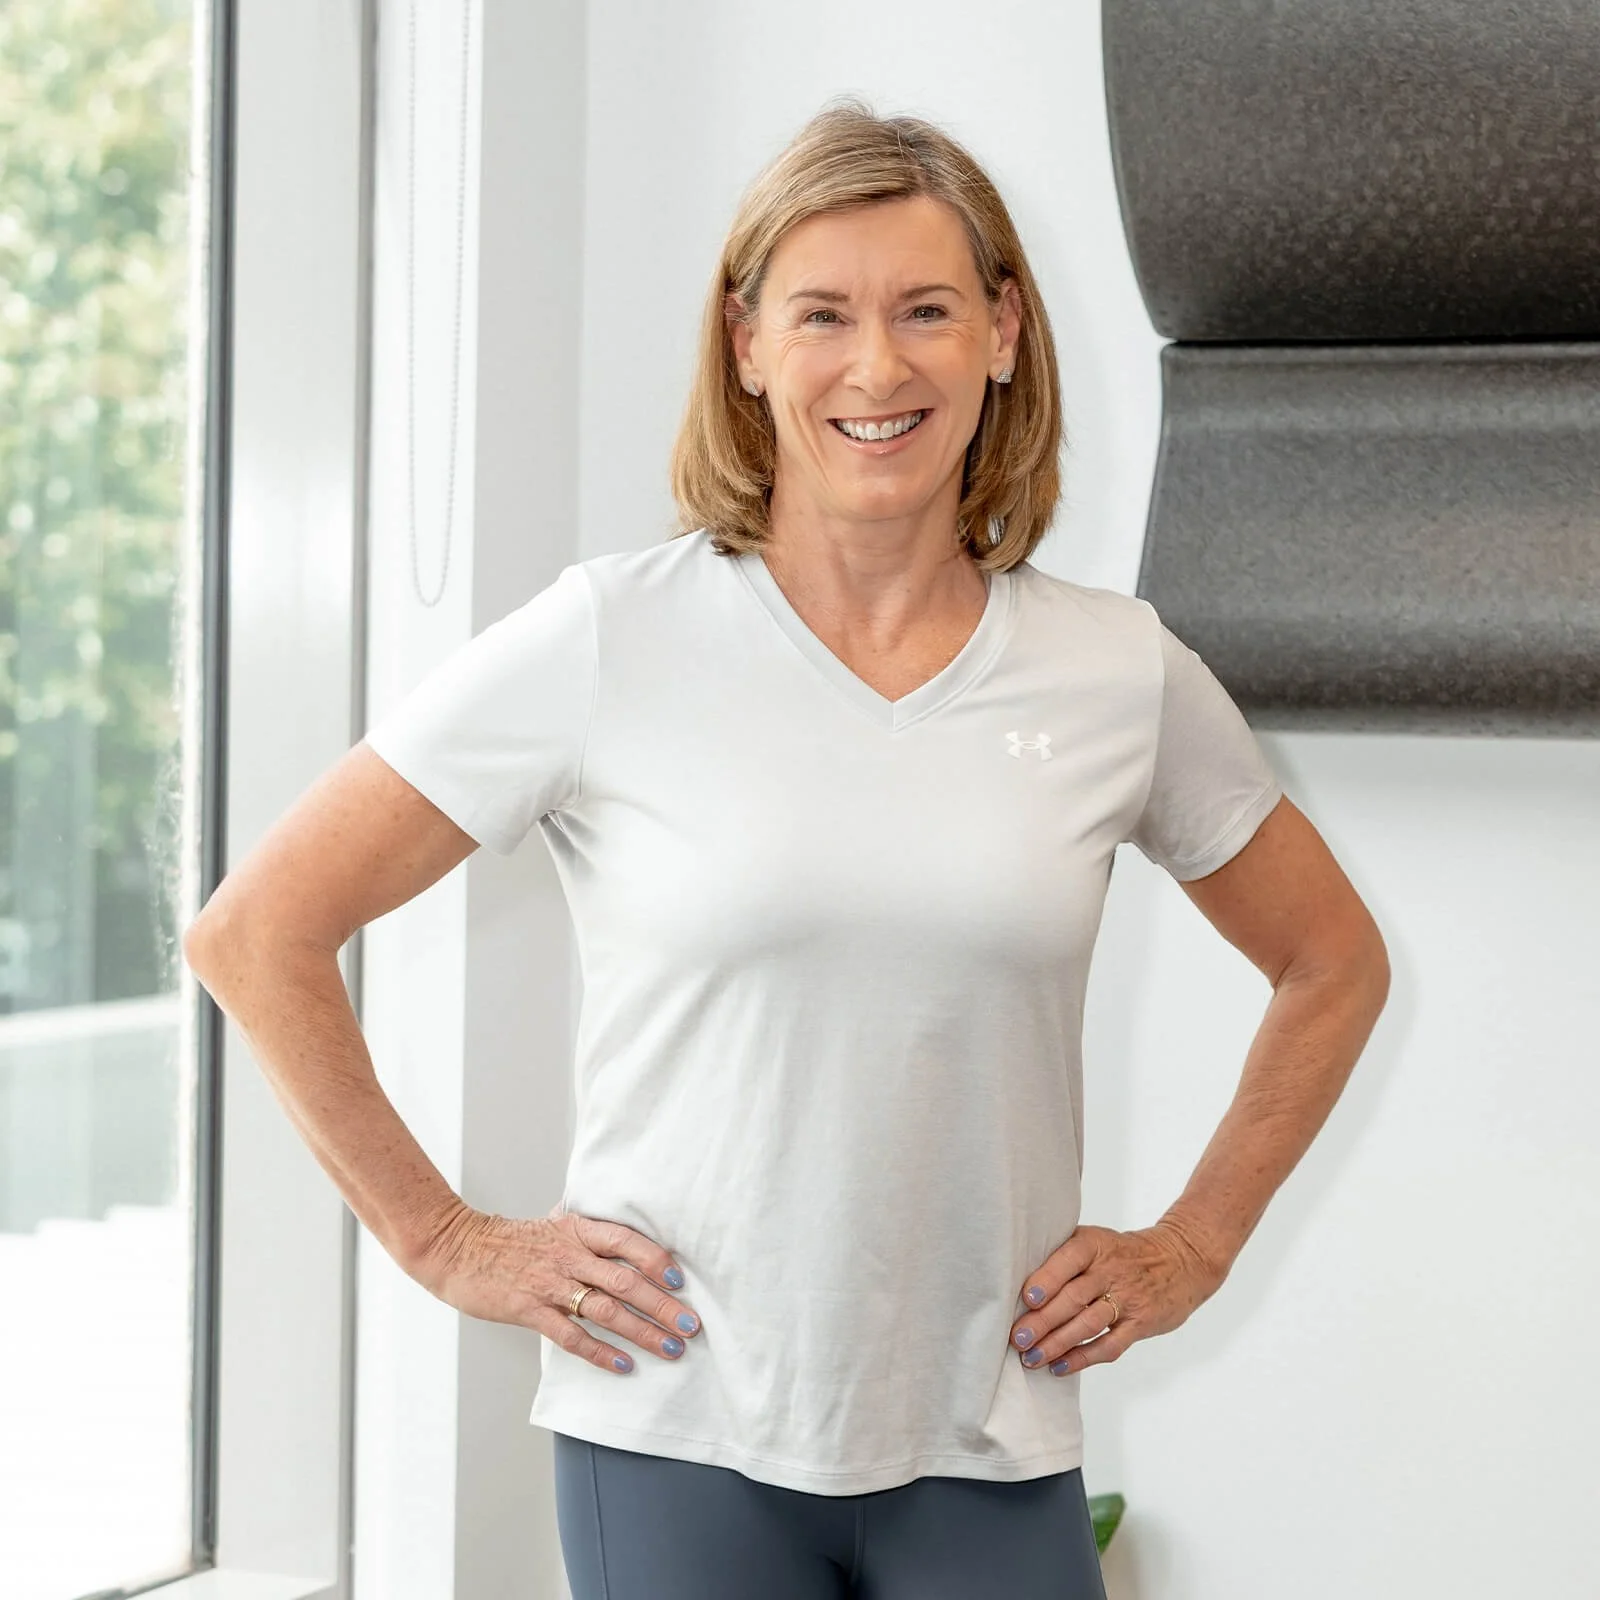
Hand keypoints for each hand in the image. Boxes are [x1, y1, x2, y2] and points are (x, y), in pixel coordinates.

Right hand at [412, 1200, 704, 1374]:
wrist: (456, 1248)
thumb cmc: (507, 1239)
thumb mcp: (551, 1224)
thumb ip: (584, 1230)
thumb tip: (618, 1231)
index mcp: (577, 1230)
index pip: (627, 1241)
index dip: (657, 1260)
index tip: (681, 1281)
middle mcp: (569, 1255)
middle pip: (626, 1281)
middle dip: (663, 1305)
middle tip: (691, 1325)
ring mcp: (550, 1284)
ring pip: (606, 1310)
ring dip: (642, 1331)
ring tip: (670, 1348)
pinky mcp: (530, 1310)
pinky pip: (572, 1336)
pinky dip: (600, 1352)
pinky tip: (623, 1365)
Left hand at [1009, 1220, 1226, 1375]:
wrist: (1180, 1259)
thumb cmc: (1123, 1253)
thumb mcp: (1097, 1240)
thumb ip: (1064, 1256)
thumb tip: (1016, 1282)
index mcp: (1094, 1244)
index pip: (1068, 1260)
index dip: (1047, 1279)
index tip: (1026, 1298)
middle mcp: (1110, 1270)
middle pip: (1073, 1297)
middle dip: (1043, 1321)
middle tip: (1017, 1339)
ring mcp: (1128, 1298)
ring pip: (1088, 1325)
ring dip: (1057, 1344)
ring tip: (1031, 1358)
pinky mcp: (1140, 1323)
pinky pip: (1110, 1345)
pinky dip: (1083, 1359)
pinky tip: (1060, 1367)